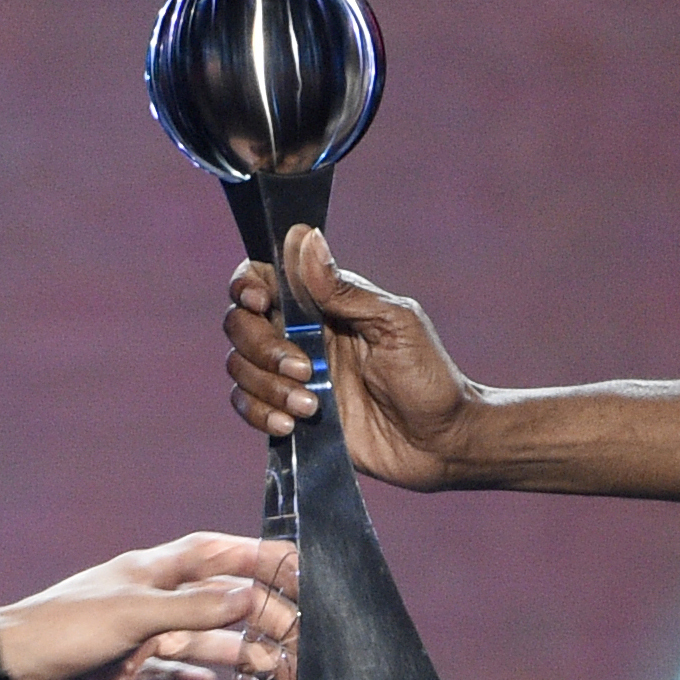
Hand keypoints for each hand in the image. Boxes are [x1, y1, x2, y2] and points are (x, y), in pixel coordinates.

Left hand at [0, 531, 280, 679]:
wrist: (9, 677)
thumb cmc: (64, 631)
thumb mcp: (133, 615)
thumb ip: (192, 606)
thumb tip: (250, 595)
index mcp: (148, 573)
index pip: (212, 553)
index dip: (252, 554)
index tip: (294, 564)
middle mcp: (146, 602)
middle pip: (215, 601)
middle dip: (256, 613)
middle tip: (296, 633)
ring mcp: (137, 639)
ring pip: (199, 641)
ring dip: (236, 651)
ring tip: (274, 666)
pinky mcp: (124, 674)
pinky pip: (167, 675)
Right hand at [223, 225, 472, 488]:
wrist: (440, 441)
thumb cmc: (428, 376)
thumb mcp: (394, 323)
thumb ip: (343, 288)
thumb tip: (304, 238)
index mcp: (322, 304)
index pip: (262, 278)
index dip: (247, 286)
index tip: (260, 302)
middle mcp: (300, 335)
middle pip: (239, 324)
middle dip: (261, 346)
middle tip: (303, 369)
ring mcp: (292, 376)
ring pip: (239, 366)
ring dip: (267, 386)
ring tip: (312, 406)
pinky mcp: (290, 414)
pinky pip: (246, 406)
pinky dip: (259, 413)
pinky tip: (292, 423)